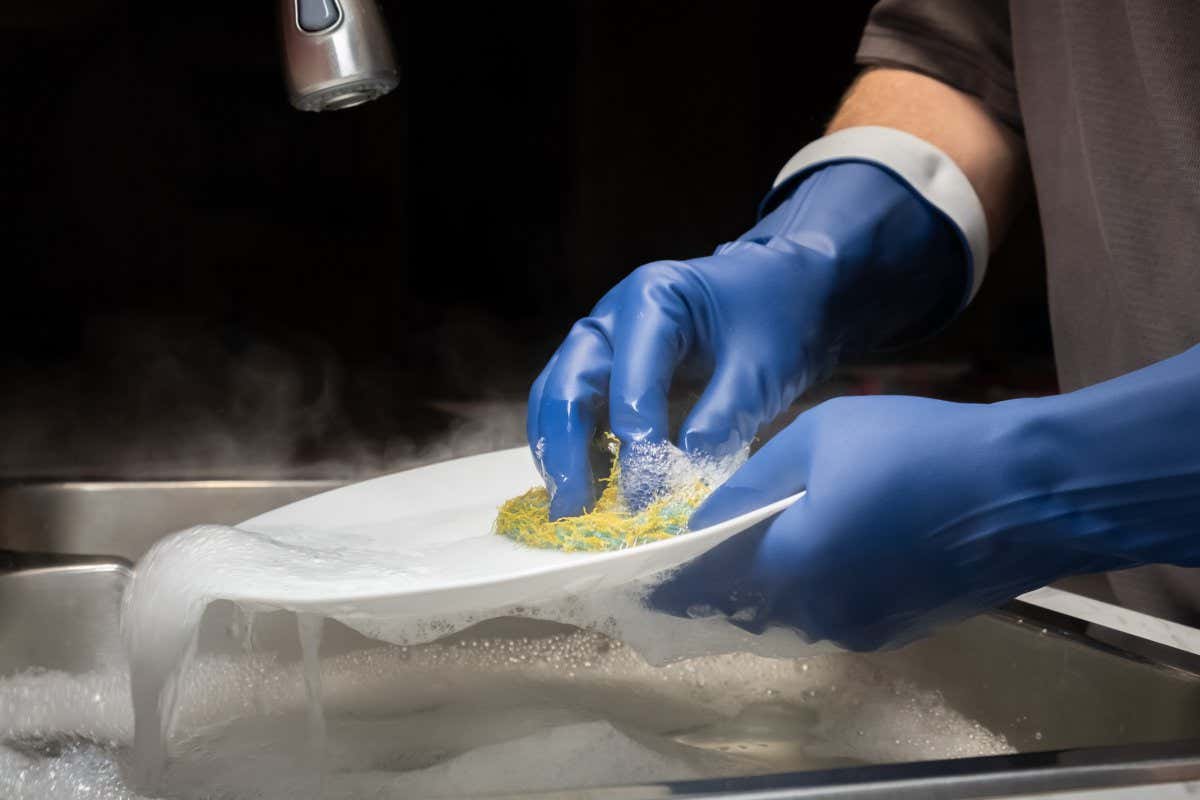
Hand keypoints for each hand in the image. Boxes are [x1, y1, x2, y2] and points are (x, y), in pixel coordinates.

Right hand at [528, 163, 967, 518]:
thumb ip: (725, 414)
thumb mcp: (762, 366)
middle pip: (568, 383)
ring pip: (557, 398)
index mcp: (651, 299)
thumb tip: (686, 475)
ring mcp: (602, 345)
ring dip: (558, 453)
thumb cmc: (777, 320)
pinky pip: (576, 412)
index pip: (629, 374)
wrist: (787, 294)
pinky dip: (575, 450)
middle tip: (575, 507)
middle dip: (565, 447)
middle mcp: (611, 319)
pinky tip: (589, 492)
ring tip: (570, 509)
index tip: (645, 490)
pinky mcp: (605, 373)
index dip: (634, 434)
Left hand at [649, 393, 1135, 650]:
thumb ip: (751, 484)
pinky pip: (828, 617)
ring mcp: (861, 631)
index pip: (705, 589)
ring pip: (787, 617)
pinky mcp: (896, 632)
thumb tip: (704, 520)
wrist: (1028, 490)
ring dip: (761, 590)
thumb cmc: (918, 447)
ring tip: (742, 551)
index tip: (636, 580)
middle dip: (712, 588)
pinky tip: (813, 554)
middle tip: (687, 559)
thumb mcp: (820, 437)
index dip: (667, 587)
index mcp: (792, 565)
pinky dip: (808, 592)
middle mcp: (819, 614)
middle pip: (743, 610)